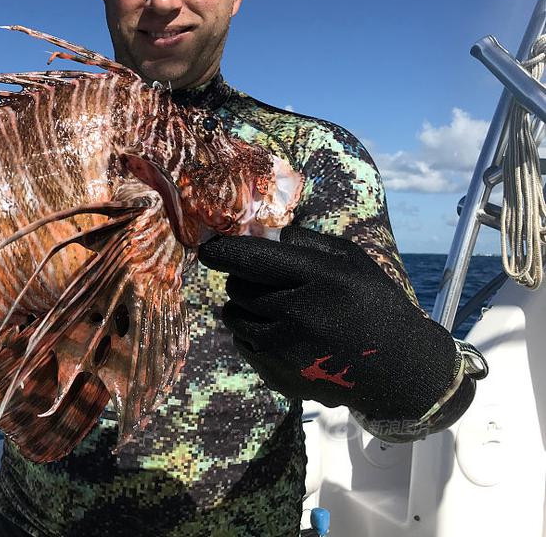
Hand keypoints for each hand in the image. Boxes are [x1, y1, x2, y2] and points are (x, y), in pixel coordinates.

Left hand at [197, 226, 458, 420]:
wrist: (400, 370)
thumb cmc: (372, 302)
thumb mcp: (350, 260)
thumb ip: (304, 242)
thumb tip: (256, 232)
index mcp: (320, 278)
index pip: (251, 258)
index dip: (223, 251)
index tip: (209, 250)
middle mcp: (299, 314)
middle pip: (237, 287)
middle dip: (243, 279)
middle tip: (265, 282)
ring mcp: (286, 351)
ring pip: (234, 316)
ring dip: (245, 307)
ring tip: (276, 309)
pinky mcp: (278, 376)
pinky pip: (242, 344)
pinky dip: (253, 335)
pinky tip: (284, 335)